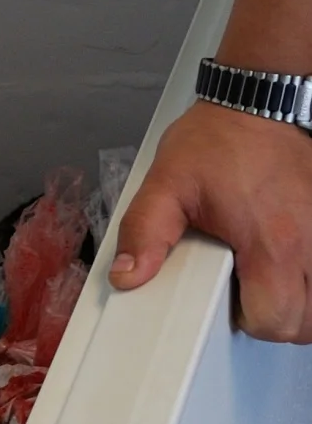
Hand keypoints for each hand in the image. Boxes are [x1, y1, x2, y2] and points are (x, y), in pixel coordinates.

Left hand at [110, 102, 311, 340]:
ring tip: (275, 283)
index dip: (250, 319)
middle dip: (278, 318)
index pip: (276, 318)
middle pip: (307, 319)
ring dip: (301, 302)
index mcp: (270, 240)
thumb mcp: (167, 184)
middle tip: (253, 295)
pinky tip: (294, 265)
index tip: (235, 300)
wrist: (257, 103)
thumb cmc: (220, 139)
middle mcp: (308, 241)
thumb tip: (129, 274)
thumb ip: (144, 233)